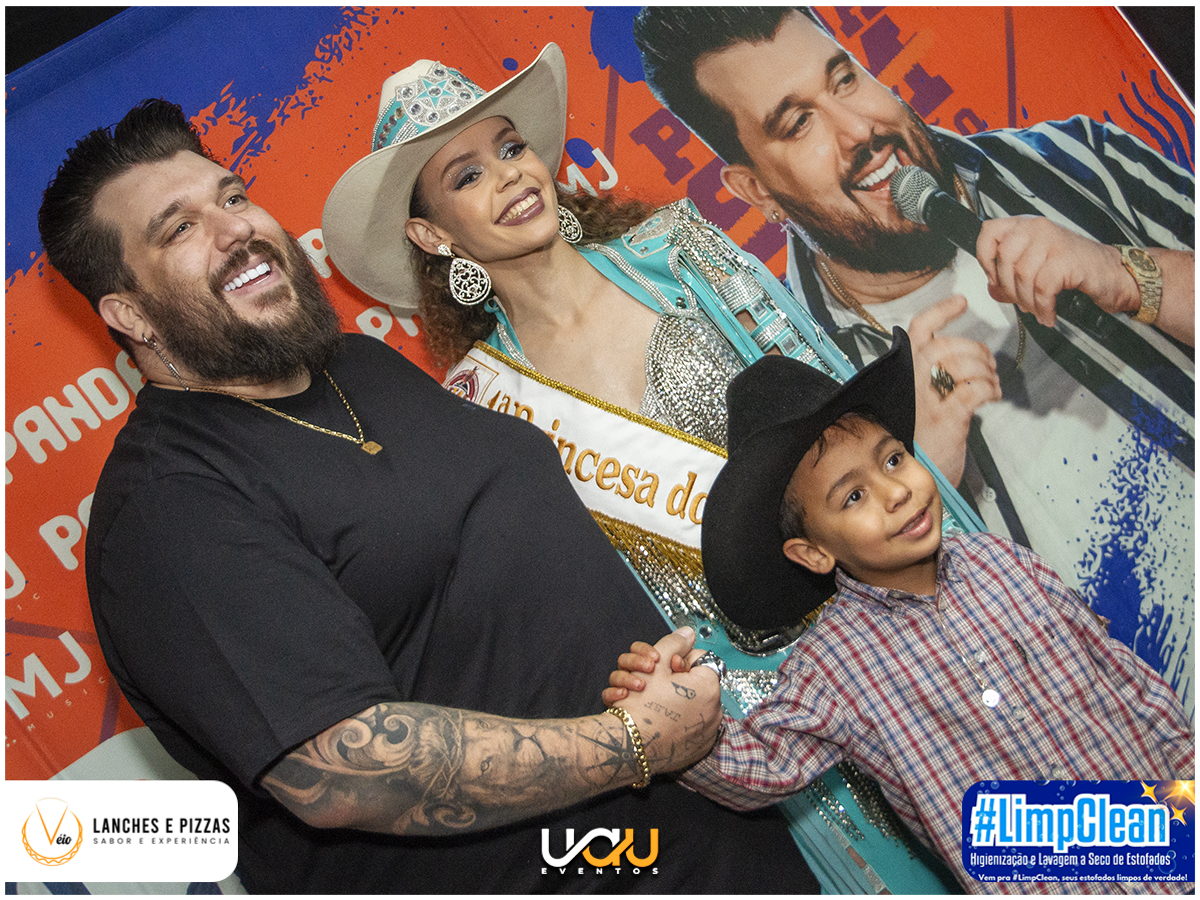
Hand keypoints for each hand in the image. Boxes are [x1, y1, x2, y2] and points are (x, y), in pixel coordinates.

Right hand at [606, 627, 720, 773]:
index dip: (676, 660)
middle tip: (651, 683)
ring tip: (646, 700)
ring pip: (687, 705)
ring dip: (668, 698)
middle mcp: (714, 711)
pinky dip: (670, 721)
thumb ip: (674, 643)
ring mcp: (705, 733)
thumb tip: (688, 633)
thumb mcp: (656, 663)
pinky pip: (686, 728)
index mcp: (709, 686)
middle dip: (671, 679)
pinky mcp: (695, 751)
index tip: (661, 668)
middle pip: (692, 682)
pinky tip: (652, 717)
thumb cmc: (640, 705)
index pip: (699, 659)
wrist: (626, 747)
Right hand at [907, 294, 1001, 484]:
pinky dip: (990, 389)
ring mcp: (927, 402)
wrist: (913, 479)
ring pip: (960, 364)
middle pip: (943, 345)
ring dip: (984, 368)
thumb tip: (955, 356)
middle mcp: (910, 385)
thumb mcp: (916, 405)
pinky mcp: (946, 420)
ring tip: (990, 380)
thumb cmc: (917, 441)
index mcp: (903, 377)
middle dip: (973, 348)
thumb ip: (926, 380)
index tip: (962, 301)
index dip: (940, 311)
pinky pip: (974, 390)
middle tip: (986, 361)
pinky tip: (993, 396)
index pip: (918, 331)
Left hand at [976, 215, 1138, 326]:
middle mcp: (1037, 228)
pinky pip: (1042, 288)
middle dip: (1008, 288)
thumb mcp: (1035, 268)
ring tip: (1036, 309)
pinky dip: (1043, 306)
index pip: (989, 232)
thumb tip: (992, 288)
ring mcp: (1053, 240)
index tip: (994, 278)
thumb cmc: (1074, 268)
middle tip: (1020, 302)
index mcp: (1025, 226)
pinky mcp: (1066, 258)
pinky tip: (1048, 314)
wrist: (1113, 274)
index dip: (985, 258)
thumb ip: (1008, 276)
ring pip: (1022, 275)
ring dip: (1027, 300)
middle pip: (1004, 259)